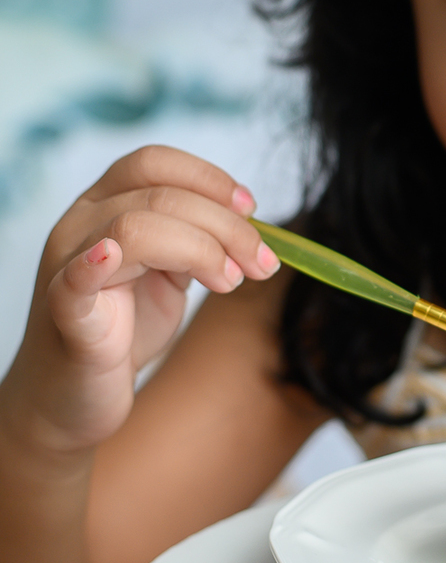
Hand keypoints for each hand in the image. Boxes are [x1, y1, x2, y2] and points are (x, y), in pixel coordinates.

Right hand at [2, 147, 280, 458]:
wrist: (74, 398)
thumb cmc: (122, 333)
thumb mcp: (166, 275)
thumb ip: (193, 242)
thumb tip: (249, 224)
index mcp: (104, 206)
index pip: (153, 163)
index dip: (209, 178)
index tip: (252, 210)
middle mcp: (80, 225)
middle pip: (159, 196)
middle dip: (226, 226)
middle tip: (261, 263)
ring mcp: (66, 266)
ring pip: (134, 228)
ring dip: (201, 250)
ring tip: (230, 282)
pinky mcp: (66, 314)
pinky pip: (73, 280)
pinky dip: (93, 265)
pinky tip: (110, 258)